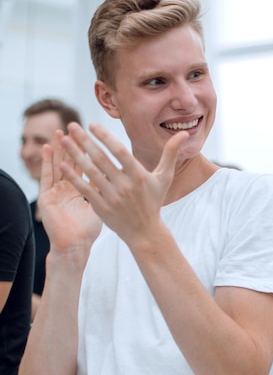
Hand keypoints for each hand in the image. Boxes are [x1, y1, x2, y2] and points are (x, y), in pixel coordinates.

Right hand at [38, 130, 101, 253]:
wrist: (74, 248)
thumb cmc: (87, 232)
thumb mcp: (100, 209)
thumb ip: (108, 194)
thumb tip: (123, 182)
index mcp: (82, 190)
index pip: (86, 166)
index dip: (89, 151)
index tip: (94, 136)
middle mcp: (68, 188)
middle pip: (72, 162)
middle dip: (74, 145)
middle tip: (74, 126)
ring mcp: (56, 192)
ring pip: (58, 166)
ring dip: (59, 150)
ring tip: (59, 133)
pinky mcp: (47, 198)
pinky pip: (47, 178)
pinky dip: (48, 164)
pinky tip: (49, 151)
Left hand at [59, 122, 188, 244]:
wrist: (145, 232)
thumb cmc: (154, 201)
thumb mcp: (164, 178)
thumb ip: (170, 154)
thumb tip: (184, 134)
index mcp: (139, 176)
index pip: (119, 152)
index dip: (105, 137)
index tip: (92, 125)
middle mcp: (125, 185)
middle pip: (101, 159)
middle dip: (84, 140)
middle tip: (71, 125)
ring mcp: (112, 197)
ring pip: (90, 172)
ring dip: (75, 155)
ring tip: (64, 140)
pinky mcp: (102, 207)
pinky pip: (85, 188)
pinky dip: (73, 177)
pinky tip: (62, 165)